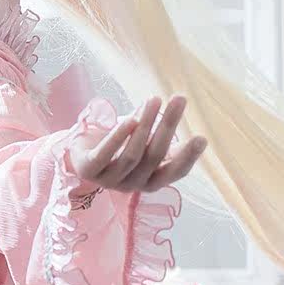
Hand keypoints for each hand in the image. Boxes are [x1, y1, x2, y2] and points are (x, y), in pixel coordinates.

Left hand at [67, 95, 207, 193]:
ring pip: (132, 155)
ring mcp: (110, 180)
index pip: (174, 173)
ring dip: (146, 124)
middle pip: (154, 156)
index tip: (202, 138)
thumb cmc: (121, 146)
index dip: (188, 158)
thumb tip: (193, 131)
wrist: (81, 150)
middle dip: (168, 126)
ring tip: (154, 99)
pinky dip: (119, 137)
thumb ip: (165, 141)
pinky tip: (130, 119)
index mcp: (151, 181)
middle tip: (180, 100)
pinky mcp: (89, 170)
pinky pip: (105, 155)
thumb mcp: (146, 144)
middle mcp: (132, 185)